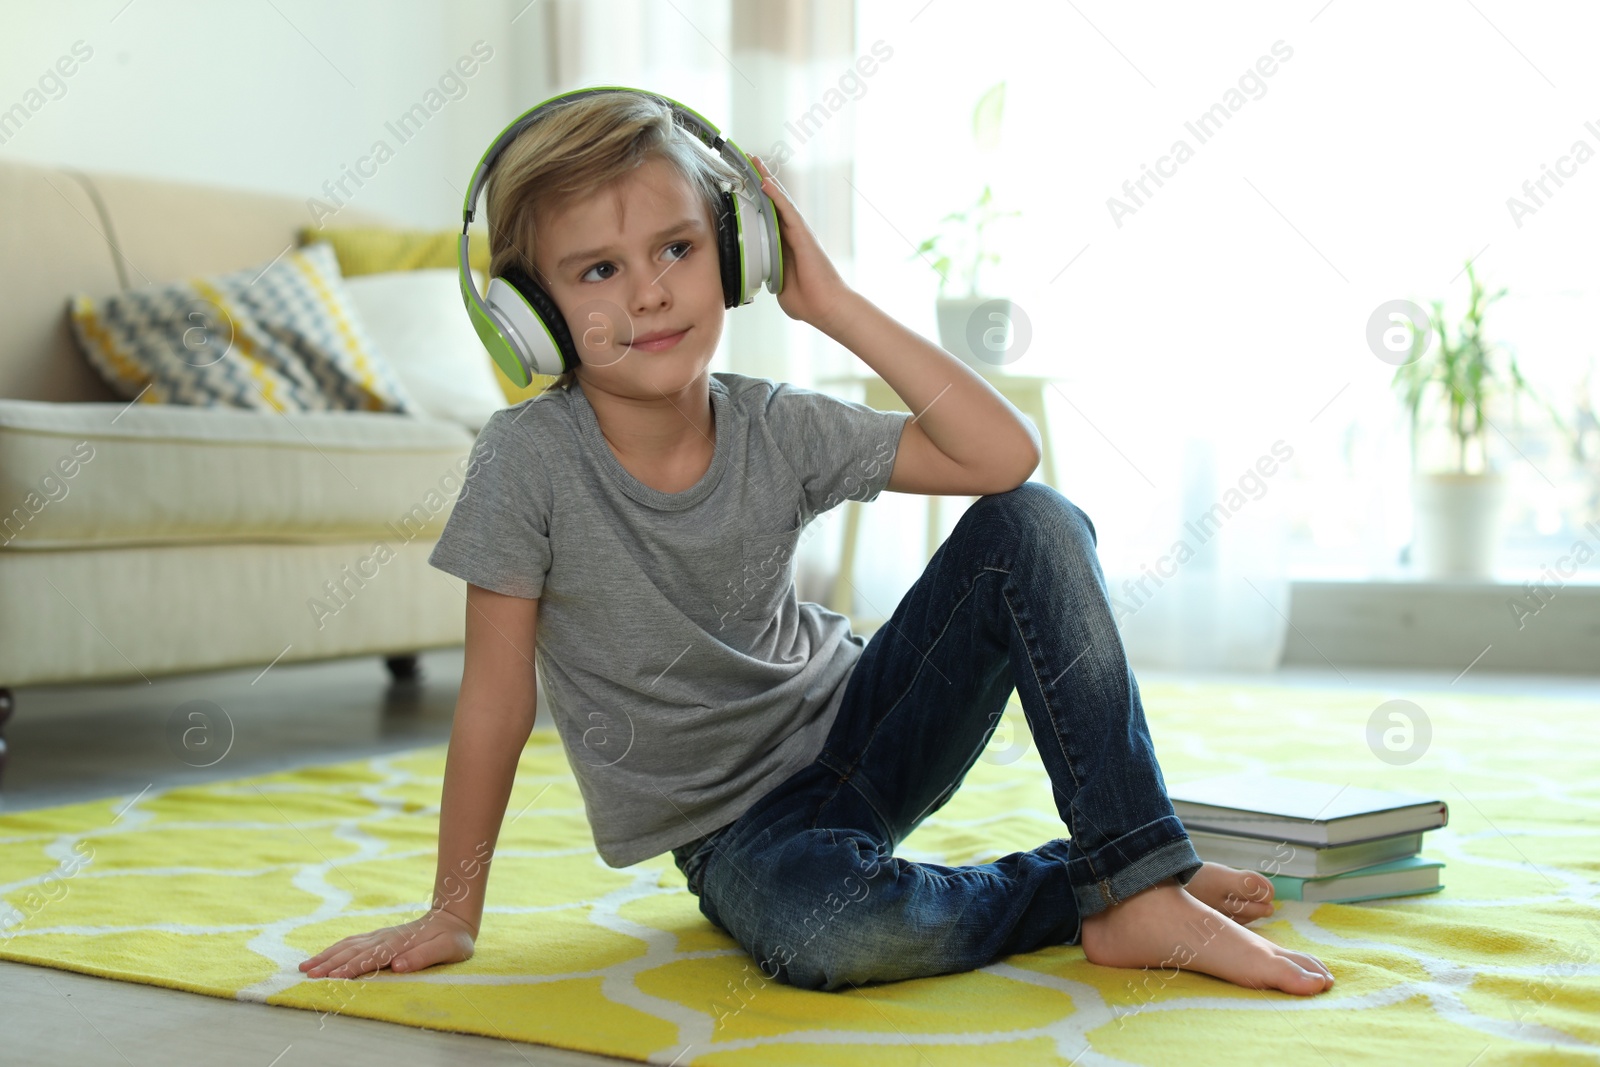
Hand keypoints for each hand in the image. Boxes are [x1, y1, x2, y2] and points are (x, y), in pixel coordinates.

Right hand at [299, 909, 475, 978]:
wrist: (454, 917)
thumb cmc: (453, 939)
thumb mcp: (447, 949)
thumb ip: (423, 956)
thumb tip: (397, 966)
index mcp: (399, 943)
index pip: (371, 958)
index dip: (352, 968)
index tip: (332, 978)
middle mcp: (385, 937)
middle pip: (353, 951)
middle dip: (329, 963)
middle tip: (308, 975)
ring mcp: (380, 935)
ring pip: (348, 945)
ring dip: (326, 956)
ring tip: (305, 967)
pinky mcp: (379, 935)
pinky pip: (352, 941)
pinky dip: (335, 948)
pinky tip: (323, 955)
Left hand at [750, 154, 854, 331]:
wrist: (827, 308)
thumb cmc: (809, 302)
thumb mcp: (780, 288)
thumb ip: (772, 278)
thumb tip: (764, 279)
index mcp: (786, 246)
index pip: (769, 217)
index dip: (758, 200)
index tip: (745, 185)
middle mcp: (793, 235)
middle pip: (775, 201)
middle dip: (761, 181)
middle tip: (748, 161)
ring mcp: (799, 233)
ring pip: (780, 200)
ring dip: (766, 180)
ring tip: (753, 162)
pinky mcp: (803, 235)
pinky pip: (787, 211)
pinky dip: (776, 196)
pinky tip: (764, 182)